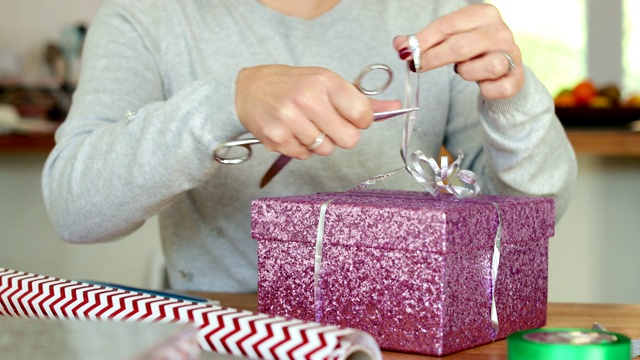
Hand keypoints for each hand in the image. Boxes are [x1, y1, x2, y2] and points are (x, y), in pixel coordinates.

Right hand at [235, 64, 399, 158]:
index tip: (351, 118)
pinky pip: (304, 155)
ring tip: (305, 125)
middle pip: (348, 140)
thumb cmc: (292, 85)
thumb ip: (361, 99)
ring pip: (326, 150)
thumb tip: (396, 107)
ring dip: (319, 142)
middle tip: (328, 124)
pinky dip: (301, 148)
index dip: (361, 122)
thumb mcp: (327, 82)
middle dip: (342, 136)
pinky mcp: (276, 138)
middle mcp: (307, 99)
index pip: (362, 115)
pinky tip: (292, 132)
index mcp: (325, 82)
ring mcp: (290, 119)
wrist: (248, 88)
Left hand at [394, 3, 523, 98]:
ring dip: (466, 73)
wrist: (504, 70)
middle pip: (461, 46)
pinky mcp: (517, 77)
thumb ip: (425, 41)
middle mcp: (500, 31)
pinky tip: (482, 85)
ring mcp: (512, 54)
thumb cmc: (472, 51)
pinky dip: (487, 89)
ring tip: (463, 70)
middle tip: (416, 67)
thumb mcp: (449, 39)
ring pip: (485, 66)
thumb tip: (400, 45)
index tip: (404, 52)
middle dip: (433, 59)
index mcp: (483, 14)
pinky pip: (499, 88)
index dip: (423, 40)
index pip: (447, 25)